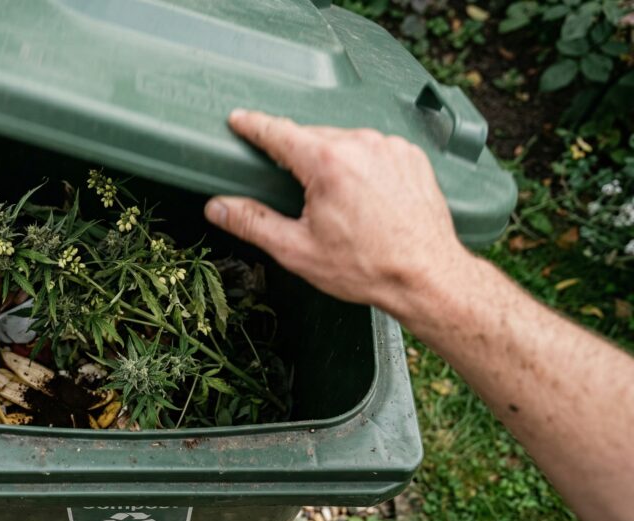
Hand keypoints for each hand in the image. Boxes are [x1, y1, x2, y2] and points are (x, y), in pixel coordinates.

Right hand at [205, 109, 472, 317]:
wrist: (427, 276)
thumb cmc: (366, 267)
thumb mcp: (297, 250)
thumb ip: (252, 222)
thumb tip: (217, 207)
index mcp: (328, 162)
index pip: (278, 131)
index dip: (253, 125)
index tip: (238, 120)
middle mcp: (361, 144)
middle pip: (312, 138)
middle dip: (296, 156)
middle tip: (288, 185)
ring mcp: (390, 147)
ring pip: (344, 142)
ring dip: (331, 161)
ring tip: (333, 202)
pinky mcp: (411, 156)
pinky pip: (373, 150)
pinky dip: (361, 165)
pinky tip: (362, 197)